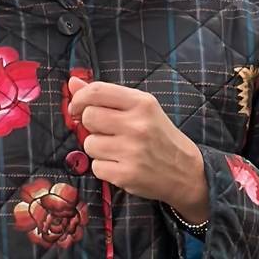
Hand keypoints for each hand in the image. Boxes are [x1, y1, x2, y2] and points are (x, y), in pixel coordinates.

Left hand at [66, 77, 209, 223]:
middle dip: (91, 125)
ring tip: (116, 150)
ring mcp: (131, 152)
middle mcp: (137, 125)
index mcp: (141, 103)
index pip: (97, 92)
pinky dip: (104, 167)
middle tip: (106, 132)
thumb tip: (72, 82)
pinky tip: (120, 165)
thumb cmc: (160, 137)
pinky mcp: (126, 175)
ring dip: (97, 148)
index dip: (79, 98)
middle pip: (89, 117)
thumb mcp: (141, 109)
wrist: (185, 171)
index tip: (76, 107)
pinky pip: (96, 167)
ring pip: (90, 144)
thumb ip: (107, 96)